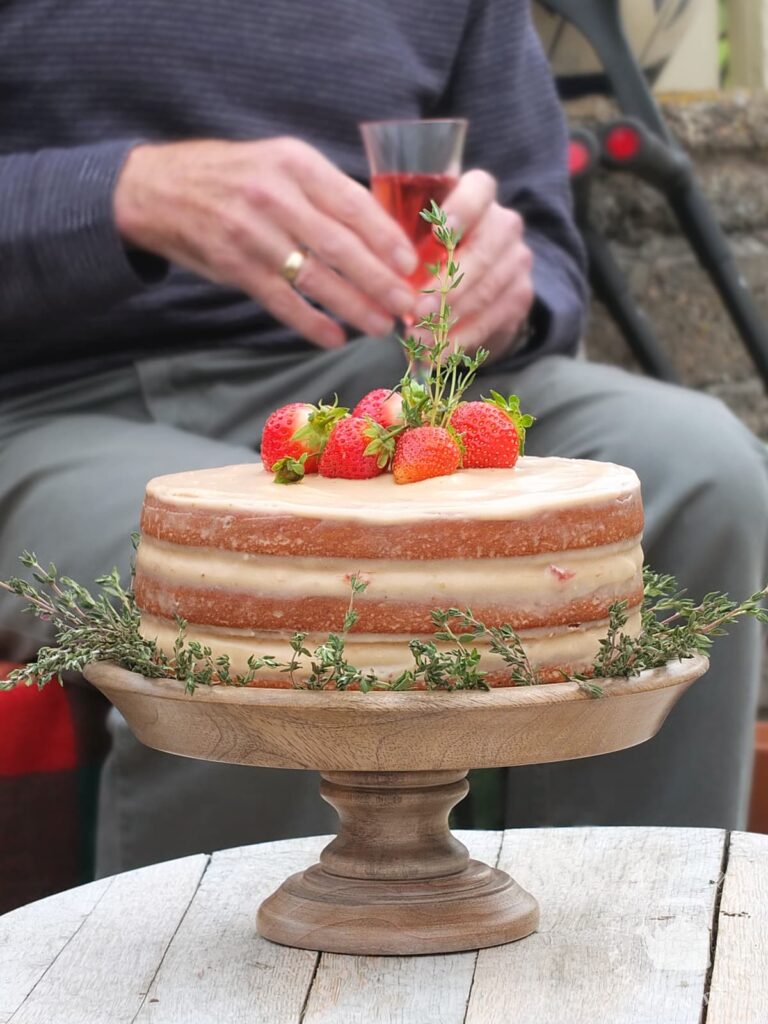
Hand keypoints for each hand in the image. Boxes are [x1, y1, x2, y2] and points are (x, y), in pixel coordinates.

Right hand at [114, 138, 418, 348]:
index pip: (353, 204)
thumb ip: (322, 193)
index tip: (411, 264)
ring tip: (380, 325)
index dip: (386, 238)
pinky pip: (282, 301)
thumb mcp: (278, 164)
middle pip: (340, 245)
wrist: (156, 189)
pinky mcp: (234, 267)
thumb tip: (379, 234)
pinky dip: (310, 323)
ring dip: (353, 306)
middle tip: (408, 304)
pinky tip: (334, 338)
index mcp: (294, 163)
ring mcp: (252, 234)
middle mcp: (275, 196)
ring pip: (315, 277)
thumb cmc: (231, 178)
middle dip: (379, 280)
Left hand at [412, 170, 533, 360]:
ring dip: (448, 320)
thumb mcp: (415, 236)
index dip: (462, 210)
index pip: (479, 190)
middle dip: (447, 286)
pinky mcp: (520, 296)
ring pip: (486, 291)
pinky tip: (436, 354)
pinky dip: (460, 340)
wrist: (471, 281)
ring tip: (418, 340)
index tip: (440, 234)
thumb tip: (374, 271)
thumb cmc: (430, 250)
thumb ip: (402, 241)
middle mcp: (505, 224)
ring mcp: (517, 260)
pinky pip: (491, 320)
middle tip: (416, 312)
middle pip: (483, 252)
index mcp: (478, 195)